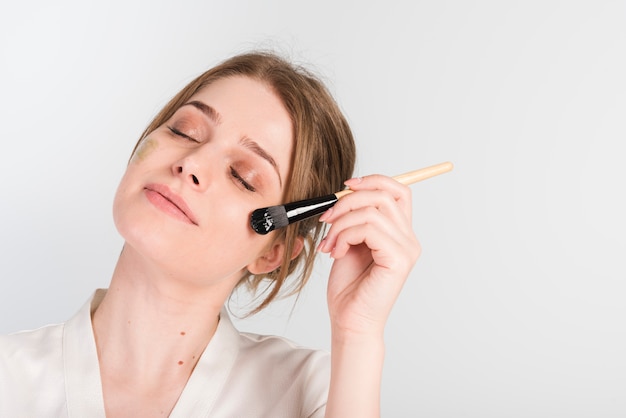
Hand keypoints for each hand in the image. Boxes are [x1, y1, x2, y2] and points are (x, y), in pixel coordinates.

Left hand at [318, 174, 420, 338]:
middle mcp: (409, 239)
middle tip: (327, 218)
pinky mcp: (399, 260)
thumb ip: (355, 218)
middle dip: (347, 201)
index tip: (346, 186)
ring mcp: (407, 249)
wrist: (349, 320)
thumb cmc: (349, 287)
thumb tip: (345, 192)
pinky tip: (336, 253)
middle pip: (384, 194)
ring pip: (372, 211)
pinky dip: (346, 236)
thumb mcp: (349, 242)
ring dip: (341, 223)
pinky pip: (369, 229)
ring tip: (330, 244)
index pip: (399, 190)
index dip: (373, 180)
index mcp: (400, 233)